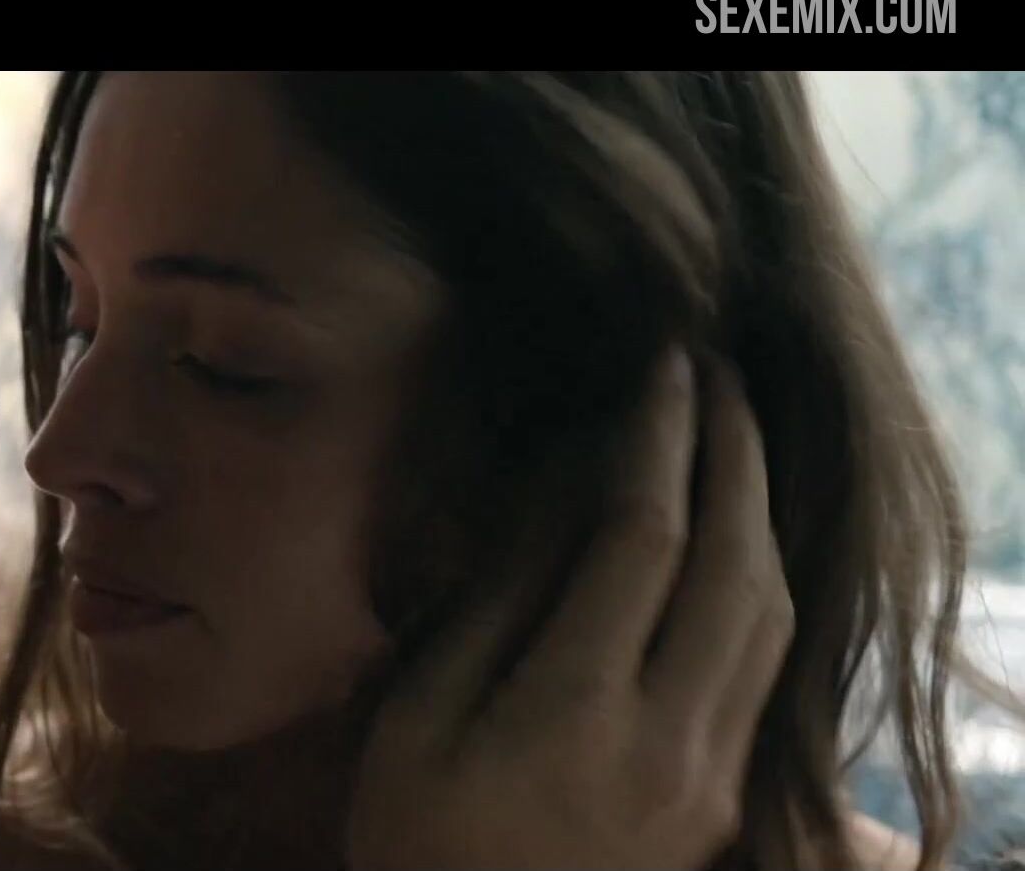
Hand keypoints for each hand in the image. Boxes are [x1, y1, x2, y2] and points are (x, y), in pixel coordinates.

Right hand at [344, 348, 793, 870]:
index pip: (644, 540)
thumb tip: (557, 493)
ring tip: (733, 438)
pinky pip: (768, 666)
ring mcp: (711, 777)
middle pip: (735, 568)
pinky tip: (739, 542)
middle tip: (717, 374)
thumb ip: (493, 608)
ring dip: (760, 513)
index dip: (659, 440)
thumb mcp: (417, 722)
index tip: (662, 365)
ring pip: (772, 618)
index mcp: (574, 715)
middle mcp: (669, 742)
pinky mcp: (725, 799)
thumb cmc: (416, 841)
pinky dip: (763, 583)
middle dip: (733, 455)